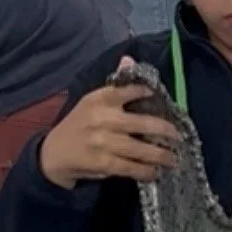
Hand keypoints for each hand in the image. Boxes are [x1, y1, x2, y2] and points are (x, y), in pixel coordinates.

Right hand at [40, 57, 178, 189]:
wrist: (53, 154)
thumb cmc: (79, 124)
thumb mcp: (92, 101)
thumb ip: (116, 85)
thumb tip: (129, 59)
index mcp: (99, 100)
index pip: (126, 91)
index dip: (144, 92)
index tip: (157, 96)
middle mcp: (101, 118)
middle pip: (141, 123)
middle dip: (164, 130)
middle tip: (178, 135)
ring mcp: (102, 142)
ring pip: (138, 148)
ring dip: (159, 154)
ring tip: (173, 158)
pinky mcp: (101, 163)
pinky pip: (128, 167)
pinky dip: (144, 170)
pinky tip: (155, 172)